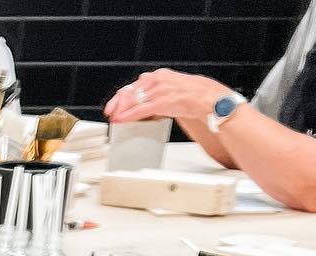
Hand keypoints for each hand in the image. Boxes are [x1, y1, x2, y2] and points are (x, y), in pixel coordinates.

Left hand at [105, 70, 231, 123]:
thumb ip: (156, 92)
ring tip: (113, 119)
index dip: (121, 96)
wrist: (206, 98)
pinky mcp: (162, 102)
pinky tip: (120, 120)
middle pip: (130, 91)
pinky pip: (140, 109)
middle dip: (117, 103)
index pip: (134, 85)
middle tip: (109, 113)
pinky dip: (128, 116)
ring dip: (120, 111)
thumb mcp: (170, 88)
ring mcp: (159, 90)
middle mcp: (157, 80)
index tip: (113, 105)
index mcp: (158, 75)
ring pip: (133, 100)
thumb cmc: (190, 96)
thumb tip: (142, 101)